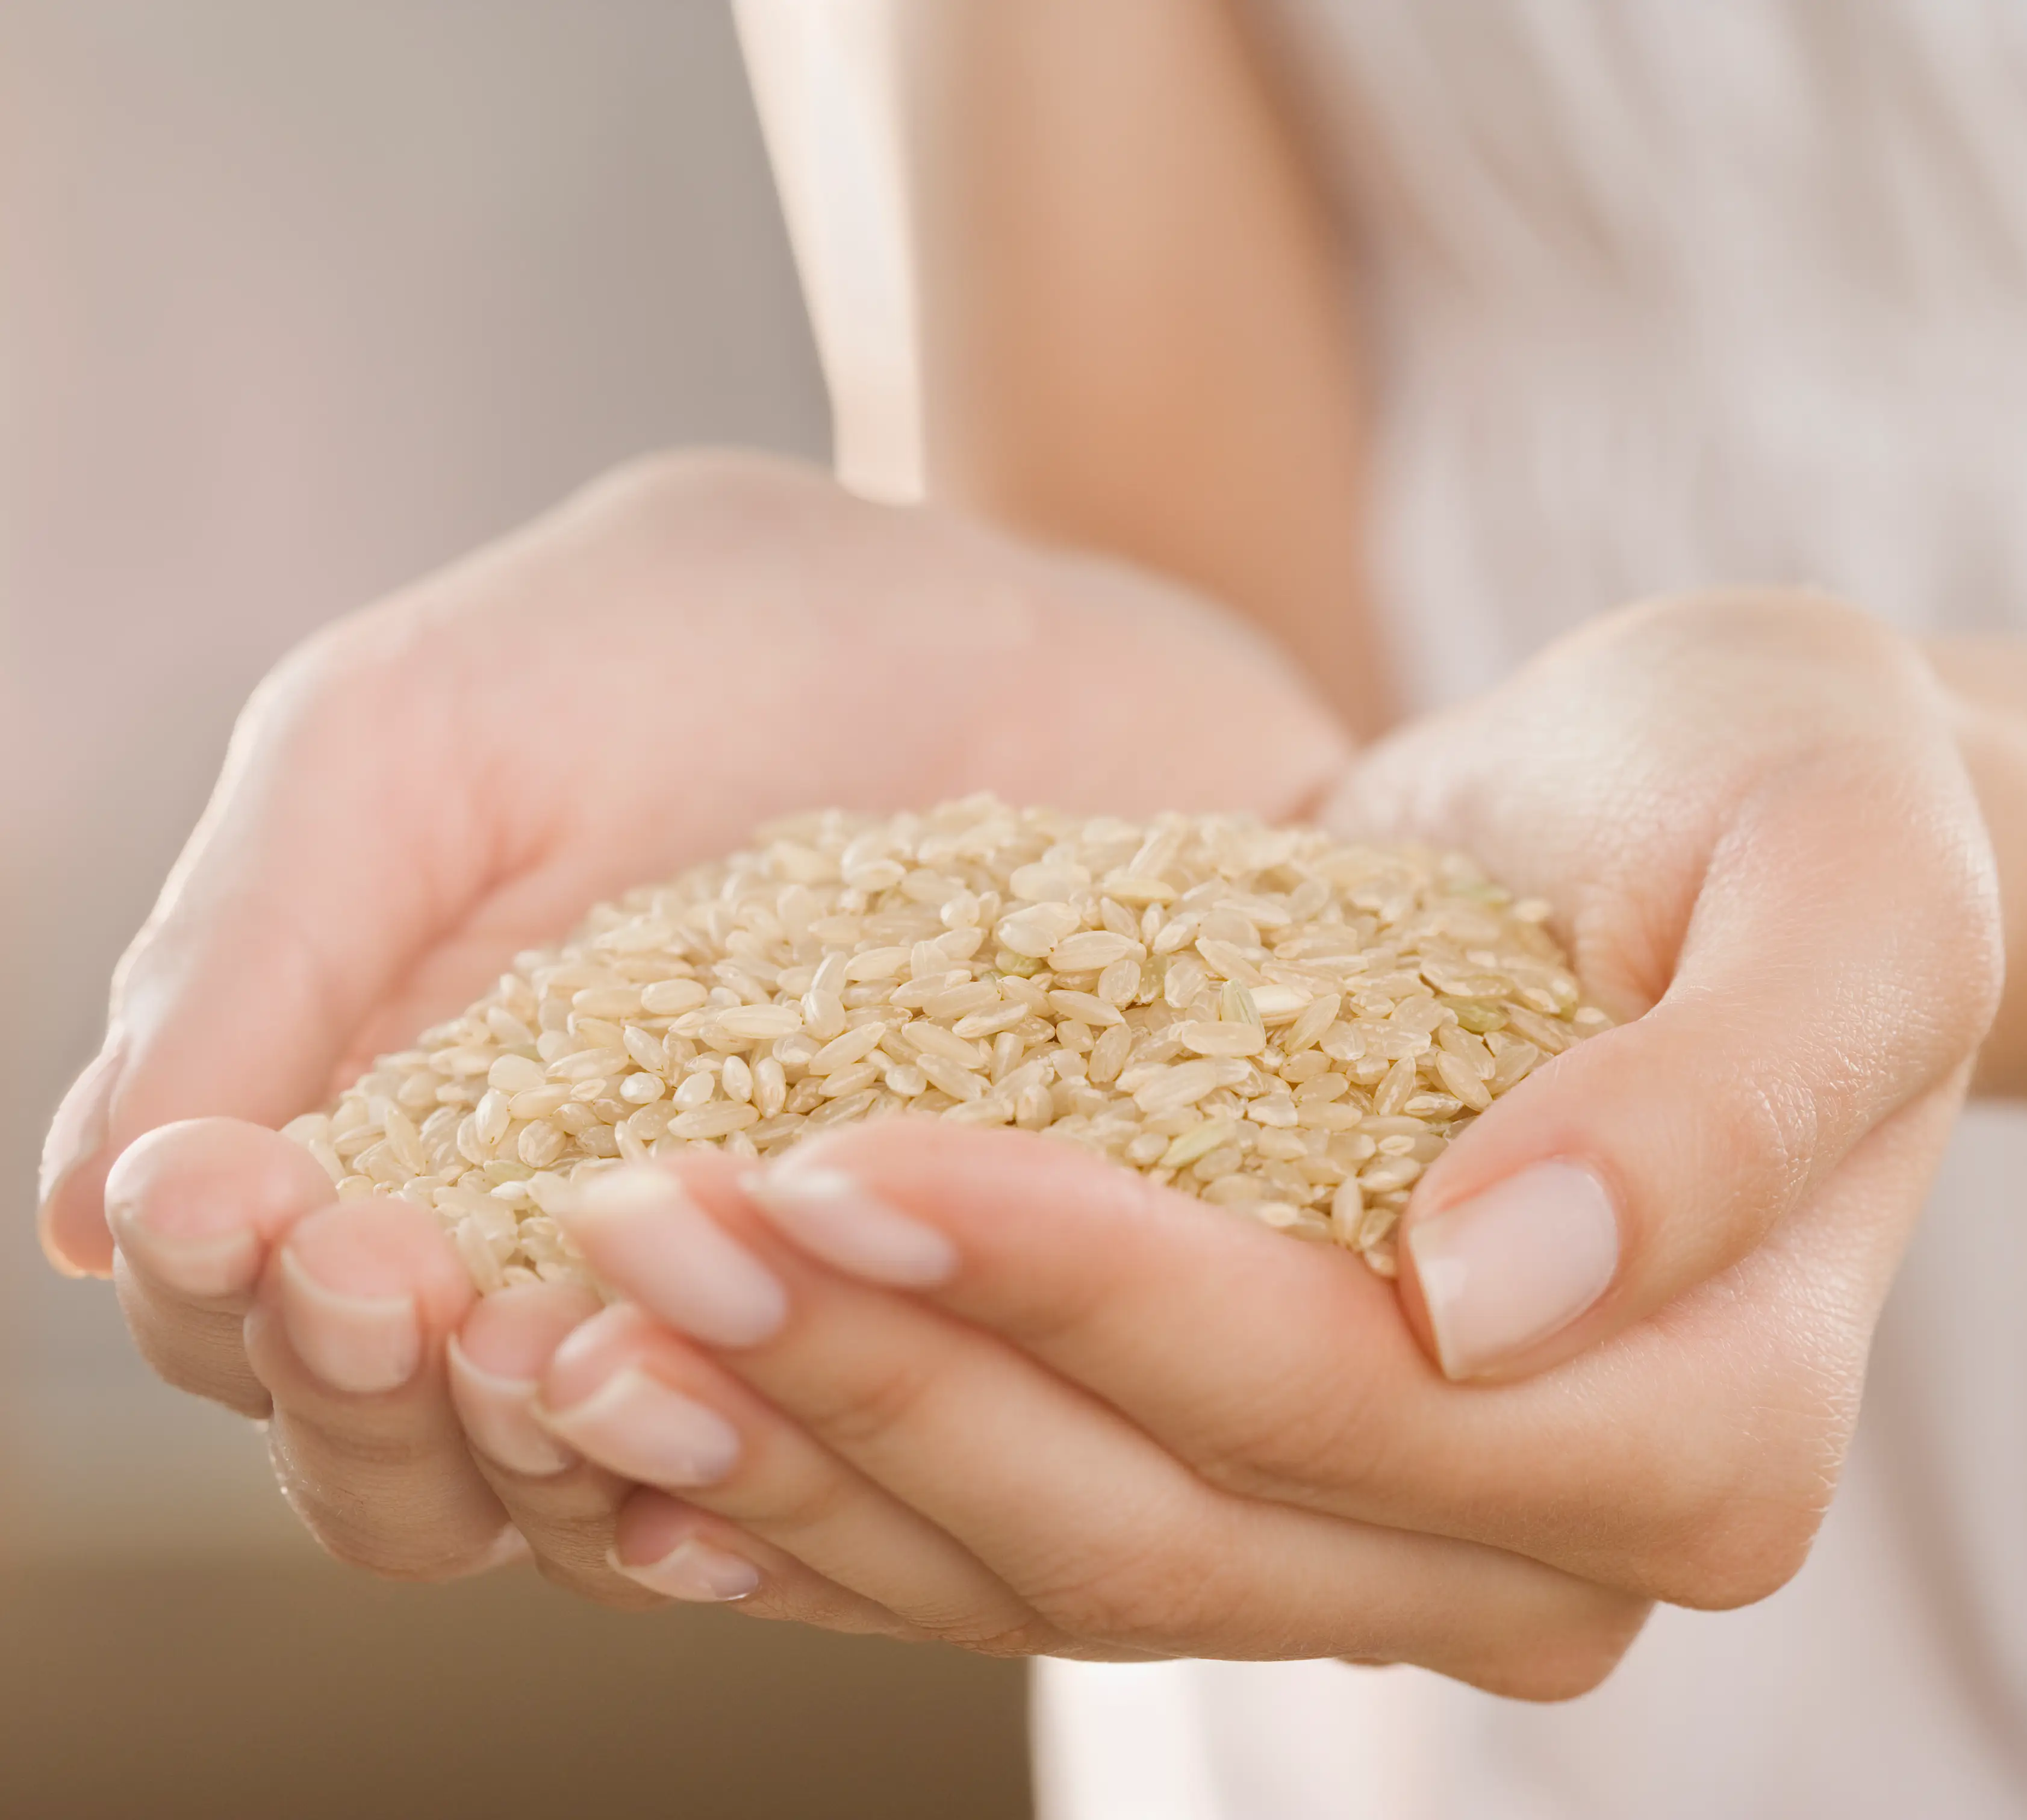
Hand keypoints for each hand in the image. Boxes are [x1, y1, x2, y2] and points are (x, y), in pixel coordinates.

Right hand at [37, 449, 1349, 1594]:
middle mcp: (522, 1256)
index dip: (215, 1284)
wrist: (997, 640)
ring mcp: (713, 1311)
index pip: (234, 1307)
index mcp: (370, 1128)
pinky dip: (738, 1474)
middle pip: (376, 1455)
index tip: (248, 1195)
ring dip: (527, 1459)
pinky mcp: (887, 1323)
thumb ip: (253, 954)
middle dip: (351, 1393)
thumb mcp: (420, 741)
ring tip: (558, 1347)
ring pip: (565, 1504)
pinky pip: (791, 1473)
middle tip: (391, 1276)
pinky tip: (735, 1434)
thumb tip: (91, 1213)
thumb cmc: (682, 648)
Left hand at [528, 587, 2001, 1692]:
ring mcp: (1389, 1550)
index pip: (1336, 1404)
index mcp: (1708, 1439)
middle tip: (637, 1220)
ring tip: (581, 1305)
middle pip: (1161, 1528)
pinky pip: (1013, 1536)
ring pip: (1054, 1570)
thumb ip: (1730, 1099)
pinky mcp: (1257, 1486)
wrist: (1703, 824)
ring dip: (807, 1449)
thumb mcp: (1846, 885)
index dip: (1078, 1298)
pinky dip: (829, 1488)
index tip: (838, 1151)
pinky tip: (647, 1417)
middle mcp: (1545, 1548)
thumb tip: (1493, 1294)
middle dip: (881, 1379)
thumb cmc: (1791, 811)